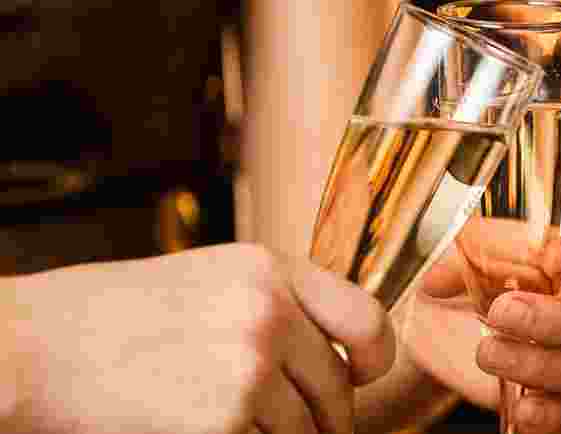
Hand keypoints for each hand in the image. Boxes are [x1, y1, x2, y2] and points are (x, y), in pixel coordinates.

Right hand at [0, 243, 394, 433]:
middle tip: (300, 429)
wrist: (31, 349)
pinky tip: (201, 430)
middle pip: (335, 388)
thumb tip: (325, 352)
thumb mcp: (203, 282)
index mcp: (267, 271)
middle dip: (322, 418)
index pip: (364, 317)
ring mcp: (250, 368)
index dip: (375, 358)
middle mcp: (269, 313)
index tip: (364, 377)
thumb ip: (269, 306)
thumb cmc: (102, 319)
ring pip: (303, 430)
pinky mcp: (223, 420)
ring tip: (234, 425)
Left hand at [405, 198, 560, 433]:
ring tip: (488, 352)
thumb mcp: (473, 246)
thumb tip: (436, 281)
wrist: (467, 310)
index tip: (555, 259)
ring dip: (537, 362)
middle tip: (502, 313)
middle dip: (551, 317)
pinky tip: (524, 410)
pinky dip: (550, 413)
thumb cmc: (488, 262)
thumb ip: (462, 257)